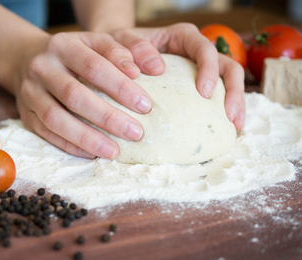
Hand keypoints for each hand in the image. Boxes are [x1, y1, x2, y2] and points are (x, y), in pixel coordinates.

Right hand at [14, 31, 153, 158]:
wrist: (27, 59)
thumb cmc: (75, 53)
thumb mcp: (98, 41)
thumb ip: (128, 49)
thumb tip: (155, 67)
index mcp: (63, 45)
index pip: (93, 66)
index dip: (120, 86)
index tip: (145, 105)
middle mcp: (41, 68)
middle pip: (74, 95)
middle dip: (107, 117)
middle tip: (136, 133)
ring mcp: (29, 93)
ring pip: (56, 119)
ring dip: (87, 138)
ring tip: (115, 151)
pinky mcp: (25, 115)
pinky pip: (47, 134)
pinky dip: (71, 146)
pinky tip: (93, 153)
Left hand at [111, 23, 244, 129]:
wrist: (118, 54)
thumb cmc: (122, 46)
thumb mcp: (124, 41)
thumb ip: (134, 47)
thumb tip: (156, 68)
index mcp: (183, 37)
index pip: (204, 48)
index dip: (208, 69)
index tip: (203, 93)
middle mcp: (197, 51)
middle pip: (227, 65)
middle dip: (233, 90)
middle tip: (229, 114)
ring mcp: (200, 69)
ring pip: (229, 80)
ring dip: (236, 102)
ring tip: (235, 125)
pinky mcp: (198, 85)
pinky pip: (218, 95)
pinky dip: (224, 110)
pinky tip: (227, 128)